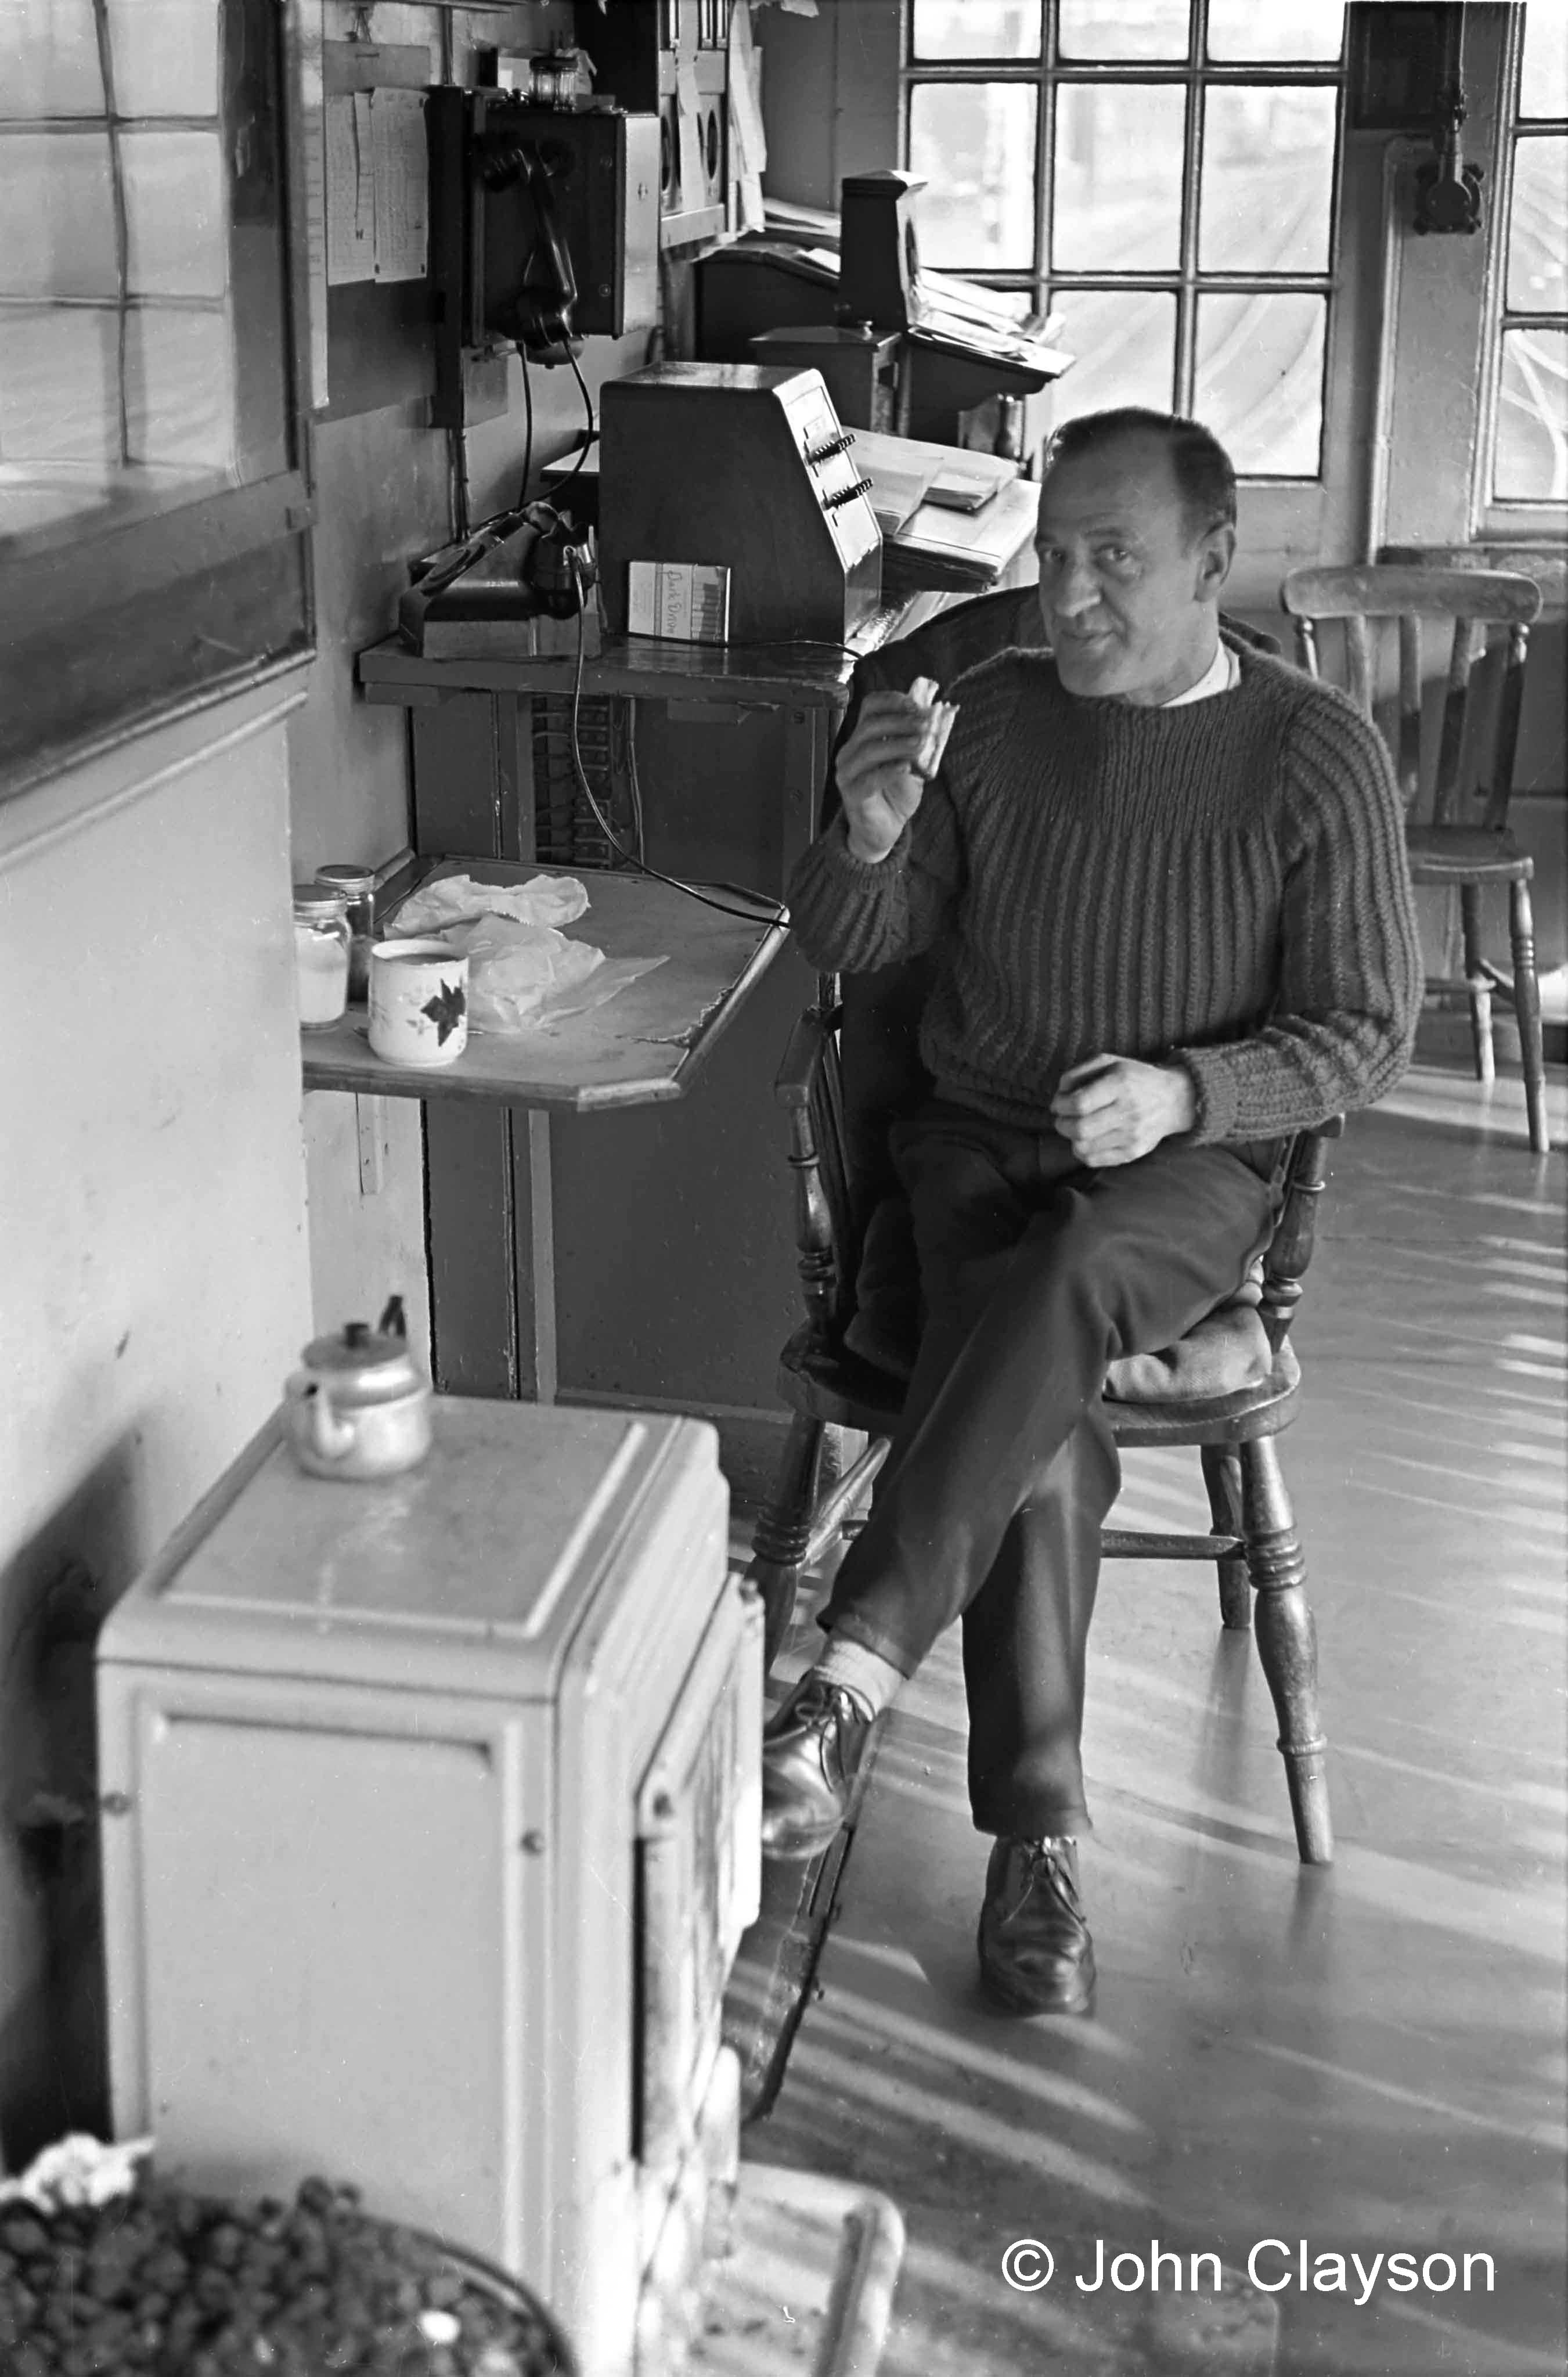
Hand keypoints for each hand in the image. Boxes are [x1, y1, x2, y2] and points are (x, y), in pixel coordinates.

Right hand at [834, 683, 953, 863]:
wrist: (885, 828)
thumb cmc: (896, 793)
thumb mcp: (912, 762)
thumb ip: (918, 742)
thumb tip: (934, 718)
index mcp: (863, 738)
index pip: (870, 707)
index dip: (892, 701)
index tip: (916, 705)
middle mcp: (850, 752)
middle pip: (869, 726)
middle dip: (900, 722)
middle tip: (924, 725)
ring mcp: (848, 774)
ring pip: (869, 750)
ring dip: (897, 743)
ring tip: (920, 744)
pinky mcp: (852, 795)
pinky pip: (867, 780)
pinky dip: (888, 771)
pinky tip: (905, 767)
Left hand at [1051, 1056, 1196, 1167]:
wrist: (1173, 1100)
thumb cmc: (1134, 1078)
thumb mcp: (1109, 1062)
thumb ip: (1078, 1072)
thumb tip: (1059, 1094)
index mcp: (1121, 1084)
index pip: (1079, 1103)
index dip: (1060, 1105)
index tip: (1058, 1104)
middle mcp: (1128, 1111)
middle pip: (1079, 1129)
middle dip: (1061, 1124)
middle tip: (1062, 1118)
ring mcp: (1132, 1135)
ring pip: (1083, 1147)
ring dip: (1071, 1138)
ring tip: (1076, 1128)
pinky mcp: (1133, 1152)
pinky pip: (1094, 1160)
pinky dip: (1082, 1151)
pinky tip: (1087, 1140)